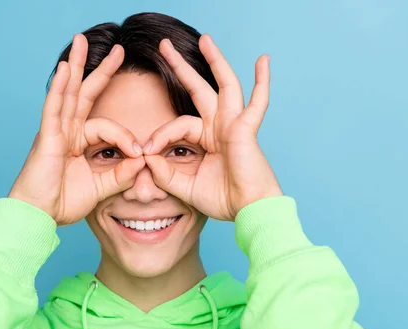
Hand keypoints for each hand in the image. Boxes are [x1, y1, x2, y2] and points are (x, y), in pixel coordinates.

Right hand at [8, 34, 144, 224]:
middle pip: (85, 94)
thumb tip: (143, 161)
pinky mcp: (46, 138)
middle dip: (100, 70)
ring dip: (76, 66)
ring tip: (82, 41)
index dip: (126, 137)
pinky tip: (65, 69)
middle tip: (117, 49)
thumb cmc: (63, 203)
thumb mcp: (101, 187)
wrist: (38, 216)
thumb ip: (121, 173)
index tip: (140, 154)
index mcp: (78, 142)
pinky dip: (59, 88)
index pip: (107, 126)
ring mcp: (55, 132)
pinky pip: (54, 108)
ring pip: (68, 92)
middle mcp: (66, 132)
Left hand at [143, 34, 282, 220]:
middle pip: (198, 89)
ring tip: (205, 38)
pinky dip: (262, 81)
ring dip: (215, 60)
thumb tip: (145, 157)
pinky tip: (263, 60)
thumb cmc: (223, 200)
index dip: (158, 136)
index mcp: (207, 139)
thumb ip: (165, 173)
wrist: (248, 211)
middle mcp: (220, 127)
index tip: (144, 152)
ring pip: (224, 85)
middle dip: (181, 67)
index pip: (177, 125)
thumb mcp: (186, 187)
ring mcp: (234, 125)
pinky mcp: (246, 129)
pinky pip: (258, 102)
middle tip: (164, 46)